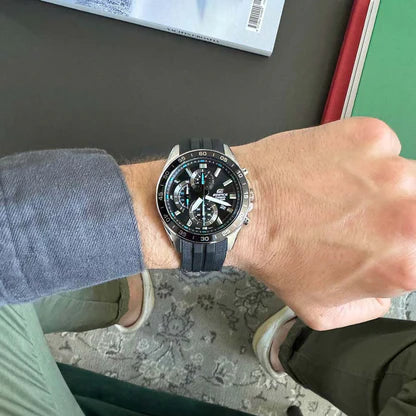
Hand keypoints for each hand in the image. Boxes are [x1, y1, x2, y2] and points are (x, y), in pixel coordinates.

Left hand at [121, 117, 415, 330]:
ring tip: (340, 192)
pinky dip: (362, 157)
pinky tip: (331, 170)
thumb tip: (386, 290)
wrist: (243, 208)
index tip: (385, 240)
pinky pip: (381, 147)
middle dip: (398, 215)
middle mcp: (408, 213)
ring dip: (381, 185)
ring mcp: (391, 168)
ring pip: (405, 176)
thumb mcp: (324, 310)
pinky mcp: (369, 136)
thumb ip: (370, 305)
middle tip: (363, 217)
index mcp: (403, 262)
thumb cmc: (276, 257)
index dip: (402, 248)